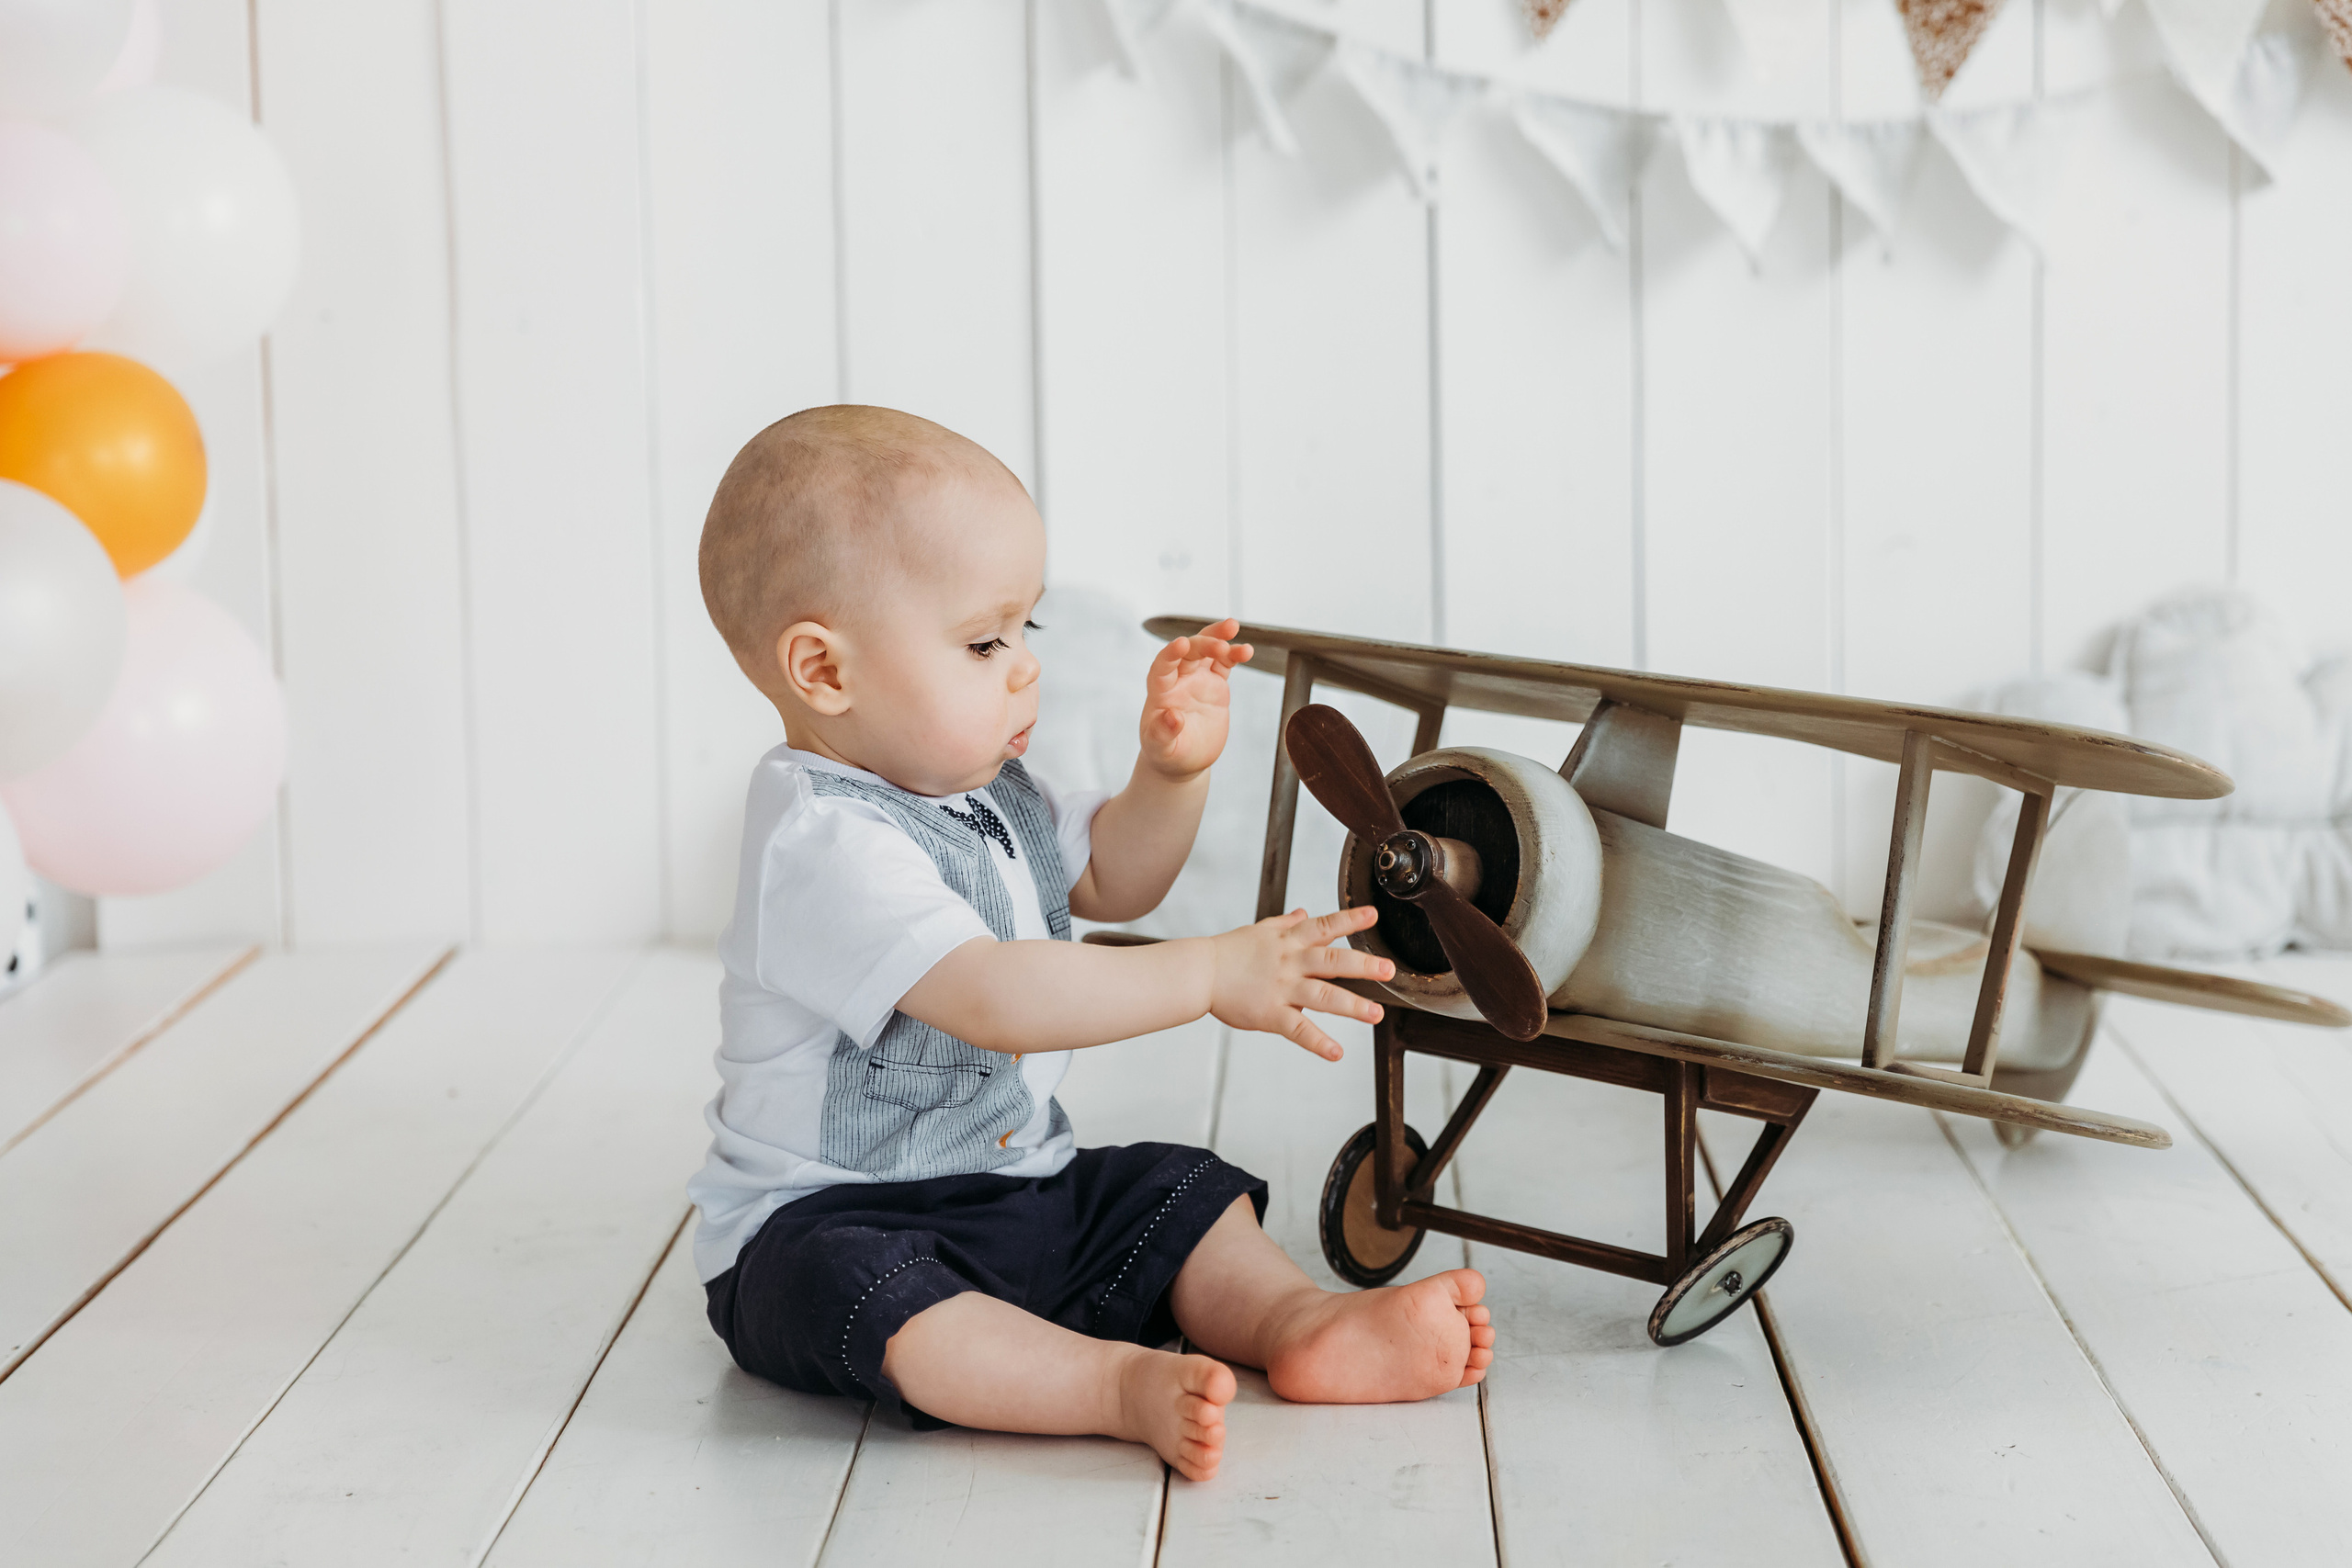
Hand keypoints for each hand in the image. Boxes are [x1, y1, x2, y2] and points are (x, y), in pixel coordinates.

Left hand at [1139, 619, 1251, 781]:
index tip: (1181, 644)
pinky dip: (1234, 654)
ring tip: (1233, 626)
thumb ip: (1163, 733)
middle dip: (1203, 644)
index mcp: (1160, 692)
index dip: (1170, 653)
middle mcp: (1178, 680)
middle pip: (1189, 652)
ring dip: (1218, 636)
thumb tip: (1172, 717)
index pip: (1162, 666)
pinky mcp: (1215, 684)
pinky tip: (1246, 650)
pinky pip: (1224, 664)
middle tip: (1221, 644)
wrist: (1185, 760)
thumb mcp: (1162, 748)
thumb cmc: (1167, 753)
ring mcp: (1197, 679)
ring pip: (1206, 650)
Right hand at [1207, 906, 1392, 1060]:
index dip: (1350, 920)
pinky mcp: (1271, 1014)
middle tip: (1388, 969)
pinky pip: (1298, 1029)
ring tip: (1375, 1014)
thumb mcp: (1261, 930)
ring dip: (1352, 1005)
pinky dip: (1318, 1042)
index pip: (1325, 926)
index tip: (1373, 916)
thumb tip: (1306, 913)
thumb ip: (1288, 924)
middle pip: (1332, 961)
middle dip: (1363, 965)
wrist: (1200, 972)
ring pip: (1323, 995)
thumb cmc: (1229, 952)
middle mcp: (1290, 962)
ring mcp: (1282, 988)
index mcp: (1289, 941)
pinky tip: (1335, 1052)